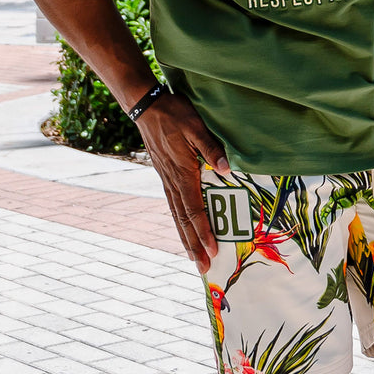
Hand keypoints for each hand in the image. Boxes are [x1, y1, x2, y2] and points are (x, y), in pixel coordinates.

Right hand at [136, 95, 229, 272]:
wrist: (146, 105)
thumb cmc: (173, 112)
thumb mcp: (195, 125)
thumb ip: (211, 148)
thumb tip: (227, 169)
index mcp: (182, 172)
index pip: (194, 209)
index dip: (204, 231)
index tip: (213, 249)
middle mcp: (172, 181)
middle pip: (184, 220)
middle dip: (194, 245)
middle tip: (204, 267)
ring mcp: (166, 180)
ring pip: (176, 216)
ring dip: (186, 239)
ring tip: (194, 258)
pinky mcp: (164, 176)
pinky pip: (173, 206)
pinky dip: (179, 222)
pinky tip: (184, 230)